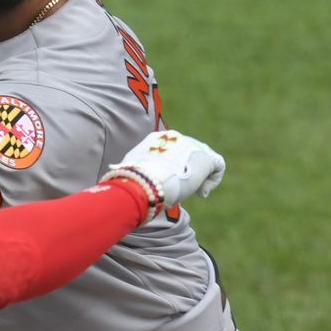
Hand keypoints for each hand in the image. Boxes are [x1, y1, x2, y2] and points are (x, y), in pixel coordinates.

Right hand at [106, 130, 225, 213]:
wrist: (146, 181)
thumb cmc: (132, 178)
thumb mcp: (127, 171)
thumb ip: (130, 170)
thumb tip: (113, 178)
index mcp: (156, 138)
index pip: (170, 149)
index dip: (172, 166)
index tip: (169, 181)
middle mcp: (176, 138)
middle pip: (188, 152)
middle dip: (187, 170)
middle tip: (183, 187)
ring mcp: (193, 146)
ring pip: (204, 159)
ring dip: (200, 176)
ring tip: (195, 192)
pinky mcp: (206, 158)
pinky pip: (217, 166)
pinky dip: (212, 180)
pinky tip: (202, 193)